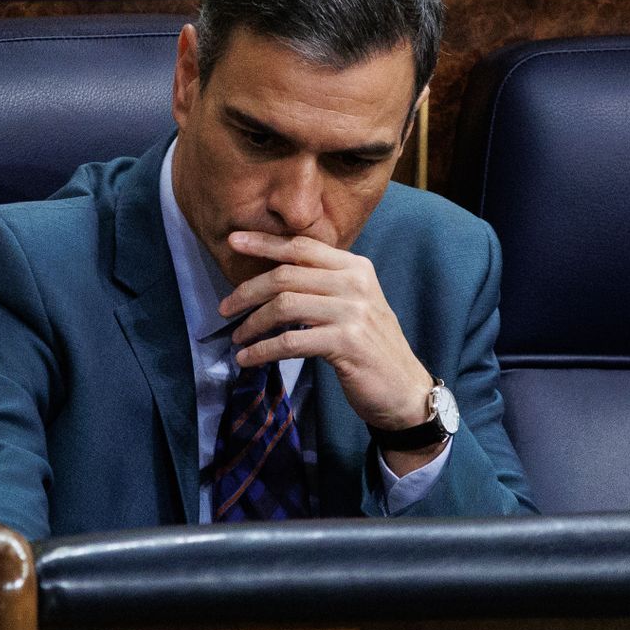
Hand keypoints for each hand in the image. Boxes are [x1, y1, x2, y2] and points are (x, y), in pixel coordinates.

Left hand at [219, 232, 441, 467]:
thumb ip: (323, 284)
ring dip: (252, 323)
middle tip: (225, 308)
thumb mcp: (354, 304)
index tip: (233, 241)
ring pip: (284, 306)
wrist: (404, 388)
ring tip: (237, 338)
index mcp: (356, 267)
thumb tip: (273, 275)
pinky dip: (263, 350)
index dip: (264, 242)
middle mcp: (355, 283)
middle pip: (286, 274)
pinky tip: (249, 359)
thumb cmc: (371, 346)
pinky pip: (291, 341)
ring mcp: (352, 312)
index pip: (302, 245)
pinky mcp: (346, 342)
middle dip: (248, 290)